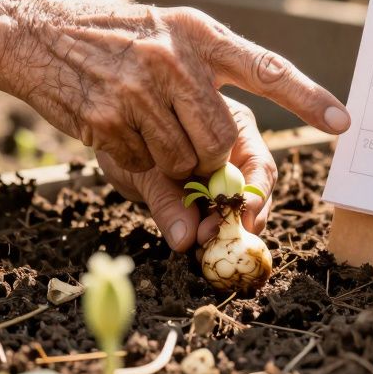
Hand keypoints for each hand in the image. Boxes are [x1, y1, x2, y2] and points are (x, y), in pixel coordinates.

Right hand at [0, 0, 349, 177]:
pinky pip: (143, 167)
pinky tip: (114, 126)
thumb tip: (226, 176)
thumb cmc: (114, 44)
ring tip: (140, 122)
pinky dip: (135, 162)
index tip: (343, 122)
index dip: (307, 97)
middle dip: (209, 158)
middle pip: (221, 138)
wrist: (38, 32)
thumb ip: (203, 102)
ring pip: (184, 161)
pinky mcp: (108, 118)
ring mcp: (139, 87)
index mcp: (198, 32)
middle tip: (183, 143)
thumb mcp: (162, 50)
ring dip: (169, 162)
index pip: (265, 67)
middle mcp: (174, 56)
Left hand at [99, 97, 275, 250]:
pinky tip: (193, 245)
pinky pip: (219, 220)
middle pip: (255, 193)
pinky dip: (209, 235)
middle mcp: (235, 152)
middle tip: (211, 241)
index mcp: (230, 127)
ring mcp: (224, 177)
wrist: (114, 142)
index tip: (238, 221)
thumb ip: (166, 199)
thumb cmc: (130, 138)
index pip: (259, 166)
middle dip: (239, 221)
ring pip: (239, 211)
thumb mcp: (144, 168)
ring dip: (223, 232)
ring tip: (198, 247)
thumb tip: (187, 238)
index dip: (252, 196)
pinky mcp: (210, 199)